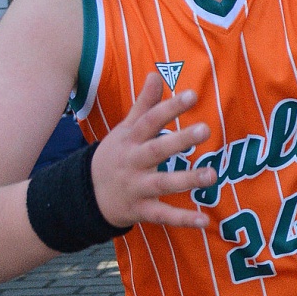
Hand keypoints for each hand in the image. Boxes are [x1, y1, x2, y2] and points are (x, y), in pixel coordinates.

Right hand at [90, 72, 217, 230]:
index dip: (170, 107)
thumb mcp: (124, 130)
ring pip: (162, 184)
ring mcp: (136, 188)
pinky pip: (163, 215)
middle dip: (180, 140)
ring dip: (187, 180)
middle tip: (206, 129)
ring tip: (212, 175)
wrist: (84, 196)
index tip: (192, 95)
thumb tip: (156, 74)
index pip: (150, 120)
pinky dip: (183, 219)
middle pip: (157, 150)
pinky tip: (204, 221)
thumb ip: (143, 105)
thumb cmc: (113, 157)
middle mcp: (132, 162)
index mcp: (130, 140)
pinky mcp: (140, 211)